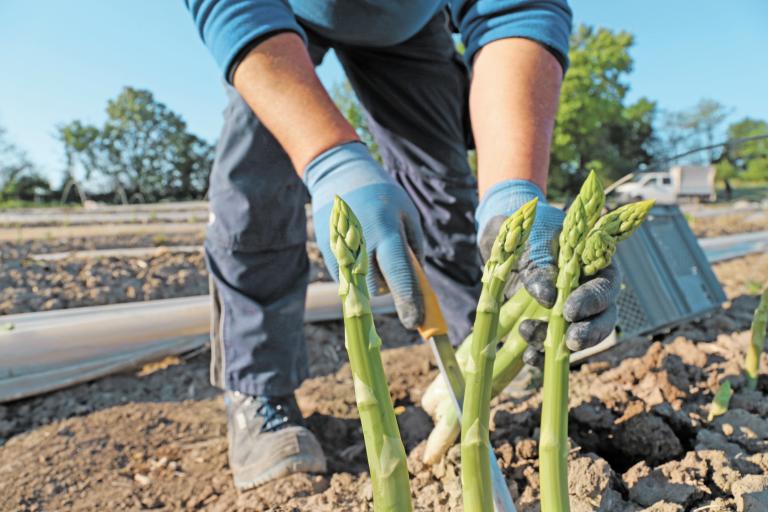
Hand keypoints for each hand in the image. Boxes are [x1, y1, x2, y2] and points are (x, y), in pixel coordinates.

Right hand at [305, 142, 424, 327]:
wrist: (340, 178)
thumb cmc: (383, 196)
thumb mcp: (407, 214)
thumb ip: (414, 249)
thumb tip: (416, 283)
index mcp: (385, 233)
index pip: (399, 275)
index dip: (408, 301)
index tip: (416, 321)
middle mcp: (361, 245)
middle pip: (379, 288)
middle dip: (390, 285)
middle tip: (392, 262)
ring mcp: (342, 252)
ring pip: (363, 287)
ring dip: (375, 279)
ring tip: (375, 249)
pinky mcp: (329, 255)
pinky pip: (349, 278)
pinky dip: (360, 272)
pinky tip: (360, 248)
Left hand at [476, 180, 619, 360]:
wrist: (504, 238)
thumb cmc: (526, 230)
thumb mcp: (531, 240)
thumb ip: (540, 265)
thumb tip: (548, 297)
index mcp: (593, 264)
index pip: (604, 286)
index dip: (592, 301)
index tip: (568, 309)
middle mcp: (587, 290)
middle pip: (603, 318)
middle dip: (589, 332)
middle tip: (570, 340)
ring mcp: (569, 311)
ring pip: (579, 335)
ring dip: (558, 343)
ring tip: (528, 333)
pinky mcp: (549, 325)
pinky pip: (554, 346)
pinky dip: (543, 355)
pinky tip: (529, 357)